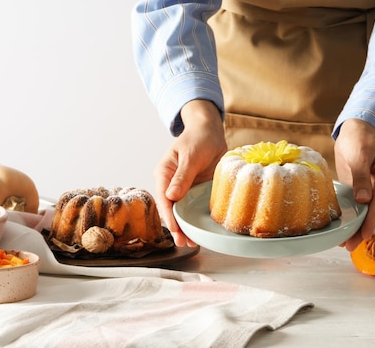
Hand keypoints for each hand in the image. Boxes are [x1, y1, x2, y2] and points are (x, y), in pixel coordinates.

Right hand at [153, 100, 227, 246]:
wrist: (211, 132)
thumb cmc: (198, 138)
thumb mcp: (191, 155)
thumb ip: (182, 176)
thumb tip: (171, 196)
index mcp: (164, 174)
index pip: (163, 199)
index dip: (169, 217)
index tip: (176, 230)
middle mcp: (171, 184)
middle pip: (171, 209)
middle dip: (177, 227)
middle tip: (185, 243)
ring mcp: (184, 189)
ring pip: (182, 212)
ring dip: (186, 227)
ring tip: (192, 243)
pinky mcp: (195, 191)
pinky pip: (193, 208)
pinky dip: (195, 220)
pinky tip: (200, 231)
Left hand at [334, 119, 374, 250]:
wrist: (355, 127)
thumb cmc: (360, 136)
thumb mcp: (360, 153)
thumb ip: (361, 176)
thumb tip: (364, 200)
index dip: (371, 219)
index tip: (364, 234)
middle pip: (374, 210)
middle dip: (363, 229)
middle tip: (350, 246)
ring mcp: (373, 187)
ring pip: (367, 211)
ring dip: (357, 226)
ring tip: (345, 244)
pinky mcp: (362, 188)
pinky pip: (359, 206)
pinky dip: (353, 217)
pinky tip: (344, 229)